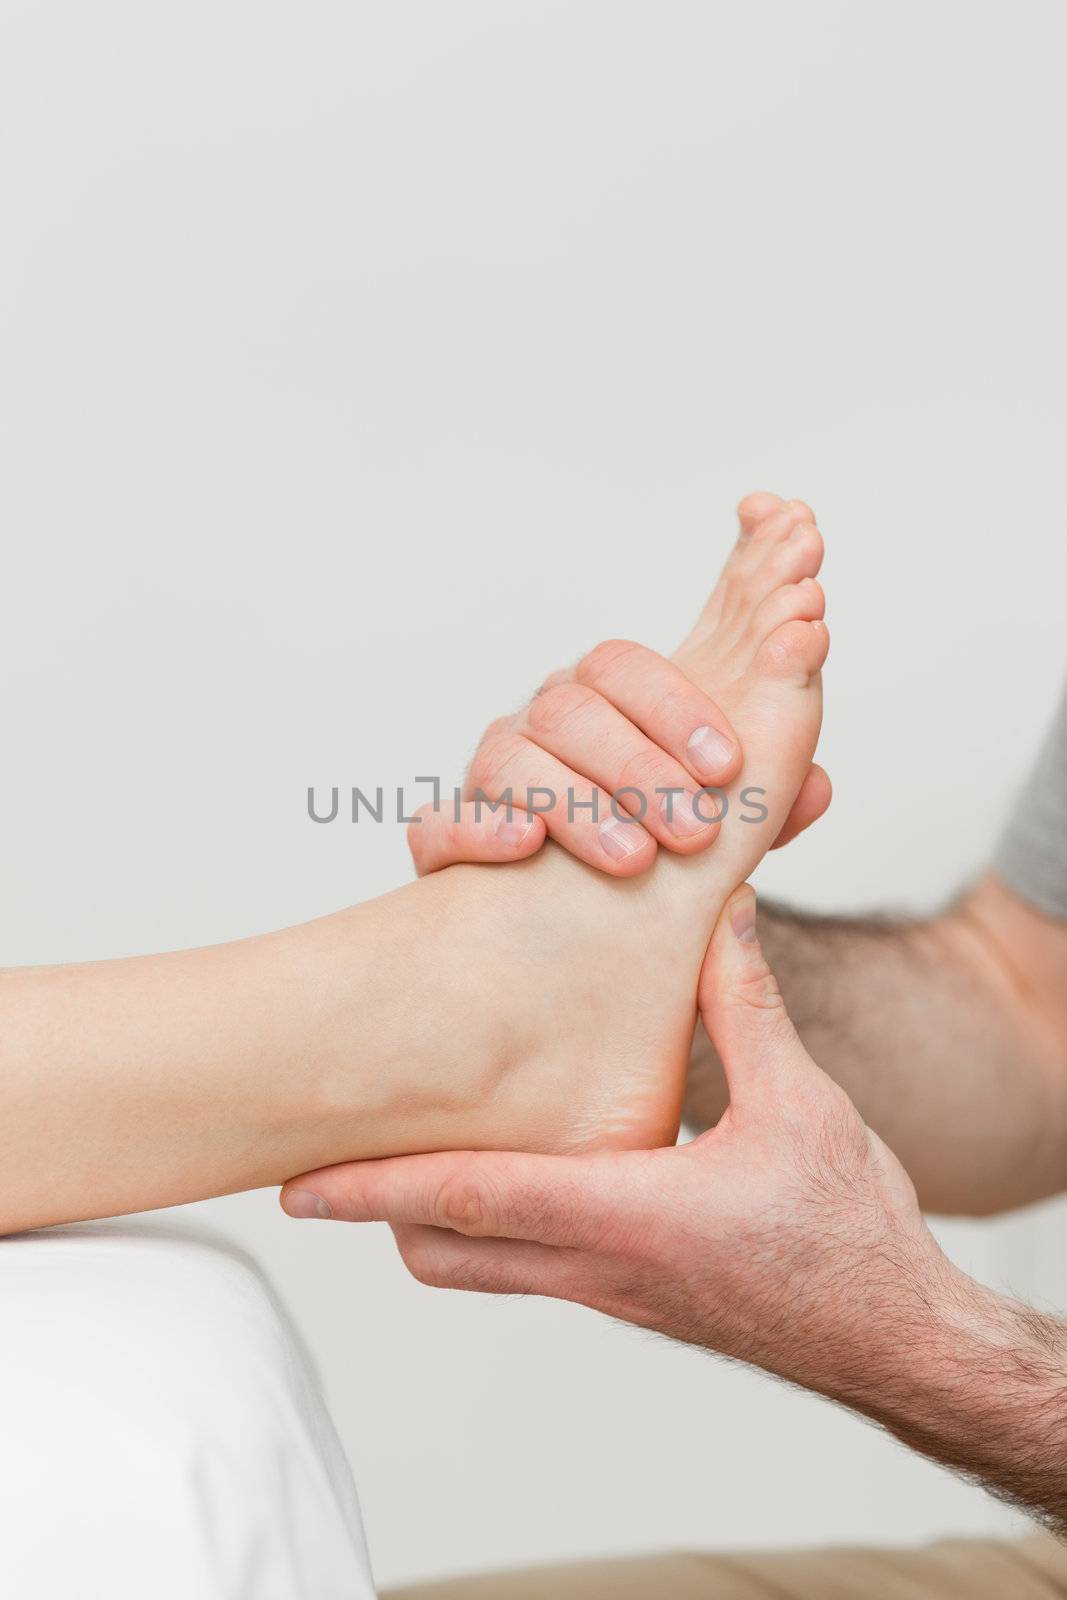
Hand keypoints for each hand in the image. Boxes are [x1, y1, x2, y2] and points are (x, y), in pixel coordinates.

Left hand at [284, 886, 954, 1407]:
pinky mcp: (633, 1299)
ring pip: (483, 1268)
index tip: (301, 1179)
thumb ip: (743, 1002)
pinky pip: (532, 1268)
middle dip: (378, 1212)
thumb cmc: (850, 1234)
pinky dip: (493, 1227)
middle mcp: (600, 1267)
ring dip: (434, 1221)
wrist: (896, 1338)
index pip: (468, 1200)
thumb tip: (715, 914)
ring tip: (404, 1161)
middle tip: (329, 1166)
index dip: (375, 1184)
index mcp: (626, 1216)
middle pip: (446, 1253)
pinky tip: (512, 1174)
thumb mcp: (801, 1103)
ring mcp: (612, 1293)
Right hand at [407, 504, 831, 878]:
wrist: (584, 946)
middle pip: (569, 707)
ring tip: (634, 860)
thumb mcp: (729, 835)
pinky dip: (478, 828)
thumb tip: (819, 788)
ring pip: (509, 758)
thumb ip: (771, 805)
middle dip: (639, 765)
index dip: (675, 707)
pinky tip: (527, 850)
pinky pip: (438, 823)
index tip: (727, 766)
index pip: (622, 667)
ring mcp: (487, 782)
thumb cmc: (662, 866)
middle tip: (696, 830)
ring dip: (578, 804)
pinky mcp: (444, 845)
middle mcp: (539, 730)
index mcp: (604, 708)